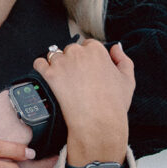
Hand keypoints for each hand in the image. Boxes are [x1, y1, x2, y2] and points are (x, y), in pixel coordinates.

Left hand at [33, 40, 132, 164]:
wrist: (98, 122)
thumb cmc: (113, 104)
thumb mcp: (127, 79)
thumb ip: (122, 59)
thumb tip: (115, 47)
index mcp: (96, 50)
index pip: (88, 44)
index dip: (88, 57)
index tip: (87, 68)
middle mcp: (78, 53)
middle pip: (71, 50)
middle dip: (73, 61)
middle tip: (78, 78)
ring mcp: (62, 62)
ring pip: (55, 56)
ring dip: (58, 64)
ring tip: (65, 81)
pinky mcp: (49, 74)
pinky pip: (39, 64)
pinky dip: (42, 68)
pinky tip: (50, 77)